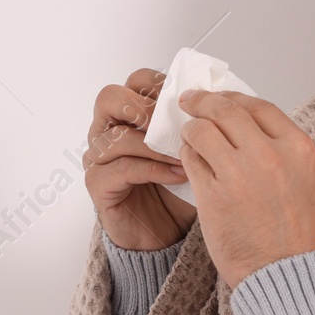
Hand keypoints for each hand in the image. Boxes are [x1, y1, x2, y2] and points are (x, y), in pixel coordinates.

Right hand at [83, 68, 199, 250]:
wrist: (166, 233)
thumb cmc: (177, 187)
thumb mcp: (190, 149)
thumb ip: (193, 124)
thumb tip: (216, 99)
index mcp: (129, 113)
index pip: (136, 80)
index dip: (160, 84)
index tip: (187, 101)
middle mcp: (106, 130)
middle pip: (110, 98)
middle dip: (145, 107)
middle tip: (173, 124)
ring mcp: (98, 157)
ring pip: (116, 135)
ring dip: (154, 144)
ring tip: (184, 155)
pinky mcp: (98, 184)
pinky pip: (121, 167)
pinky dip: (153, 169)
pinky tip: (177, 175)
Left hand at [177, 88, 314, 287]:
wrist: (290, 277)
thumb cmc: (301, 237)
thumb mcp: (307, 181)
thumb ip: (282, 152)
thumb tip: (250, 130)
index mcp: (298, 148)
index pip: (259, 106)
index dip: (233, 98)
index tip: (220, 98)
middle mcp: (269, 154)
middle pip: (226, 110)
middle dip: (203, 101)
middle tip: (189, 100)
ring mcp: (238, 173)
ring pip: (202, 130)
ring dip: (191, 129)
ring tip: (186, 135)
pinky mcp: (213, 195)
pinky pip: (191, 160)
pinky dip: (186, 155)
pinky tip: (187, 159)